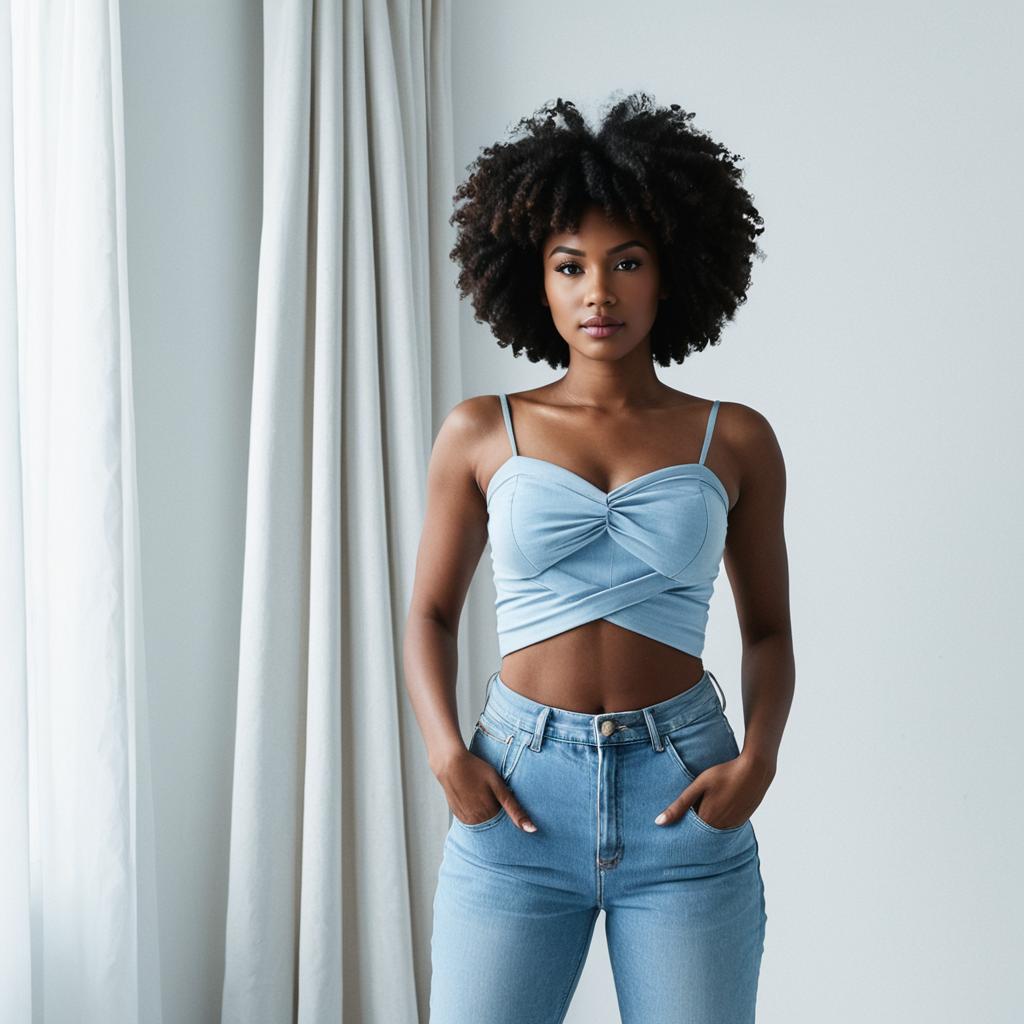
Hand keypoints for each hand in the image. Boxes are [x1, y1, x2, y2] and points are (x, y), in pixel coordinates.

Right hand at [437, 749, 536, 831]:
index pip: (506, 827)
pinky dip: (477, 812)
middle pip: (494, 825)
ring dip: (487, 814)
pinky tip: (476, 798)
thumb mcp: (499, 786)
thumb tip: (531, 830)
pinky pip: (472, 819)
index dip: (511, 817)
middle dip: (499, 816)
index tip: (510, 807)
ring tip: (484, 795)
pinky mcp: (457, 814)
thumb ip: (514, 809)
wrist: (450, 763)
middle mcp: (476, 822)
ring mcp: (465, 819)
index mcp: (489, 816)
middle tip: (495, 796)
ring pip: (483, 823)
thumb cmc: (476, 770)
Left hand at [655, 750, 774, 828]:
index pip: (687, 832)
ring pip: (713, 831)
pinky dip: (718, 822)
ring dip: (706, 824)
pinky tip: (717, 808)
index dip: (679, 828)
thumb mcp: (698, 785)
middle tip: (684, 818)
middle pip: (700, 833)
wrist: (755, 770)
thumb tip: (659, 822)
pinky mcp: (741, 821)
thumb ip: (679, 805)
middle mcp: (720, 828)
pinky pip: (725, 827)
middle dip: (691, 828)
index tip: (670, 829)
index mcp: (707, 820)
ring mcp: (733, 825)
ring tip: (702, 809)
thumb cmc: (724, 774)